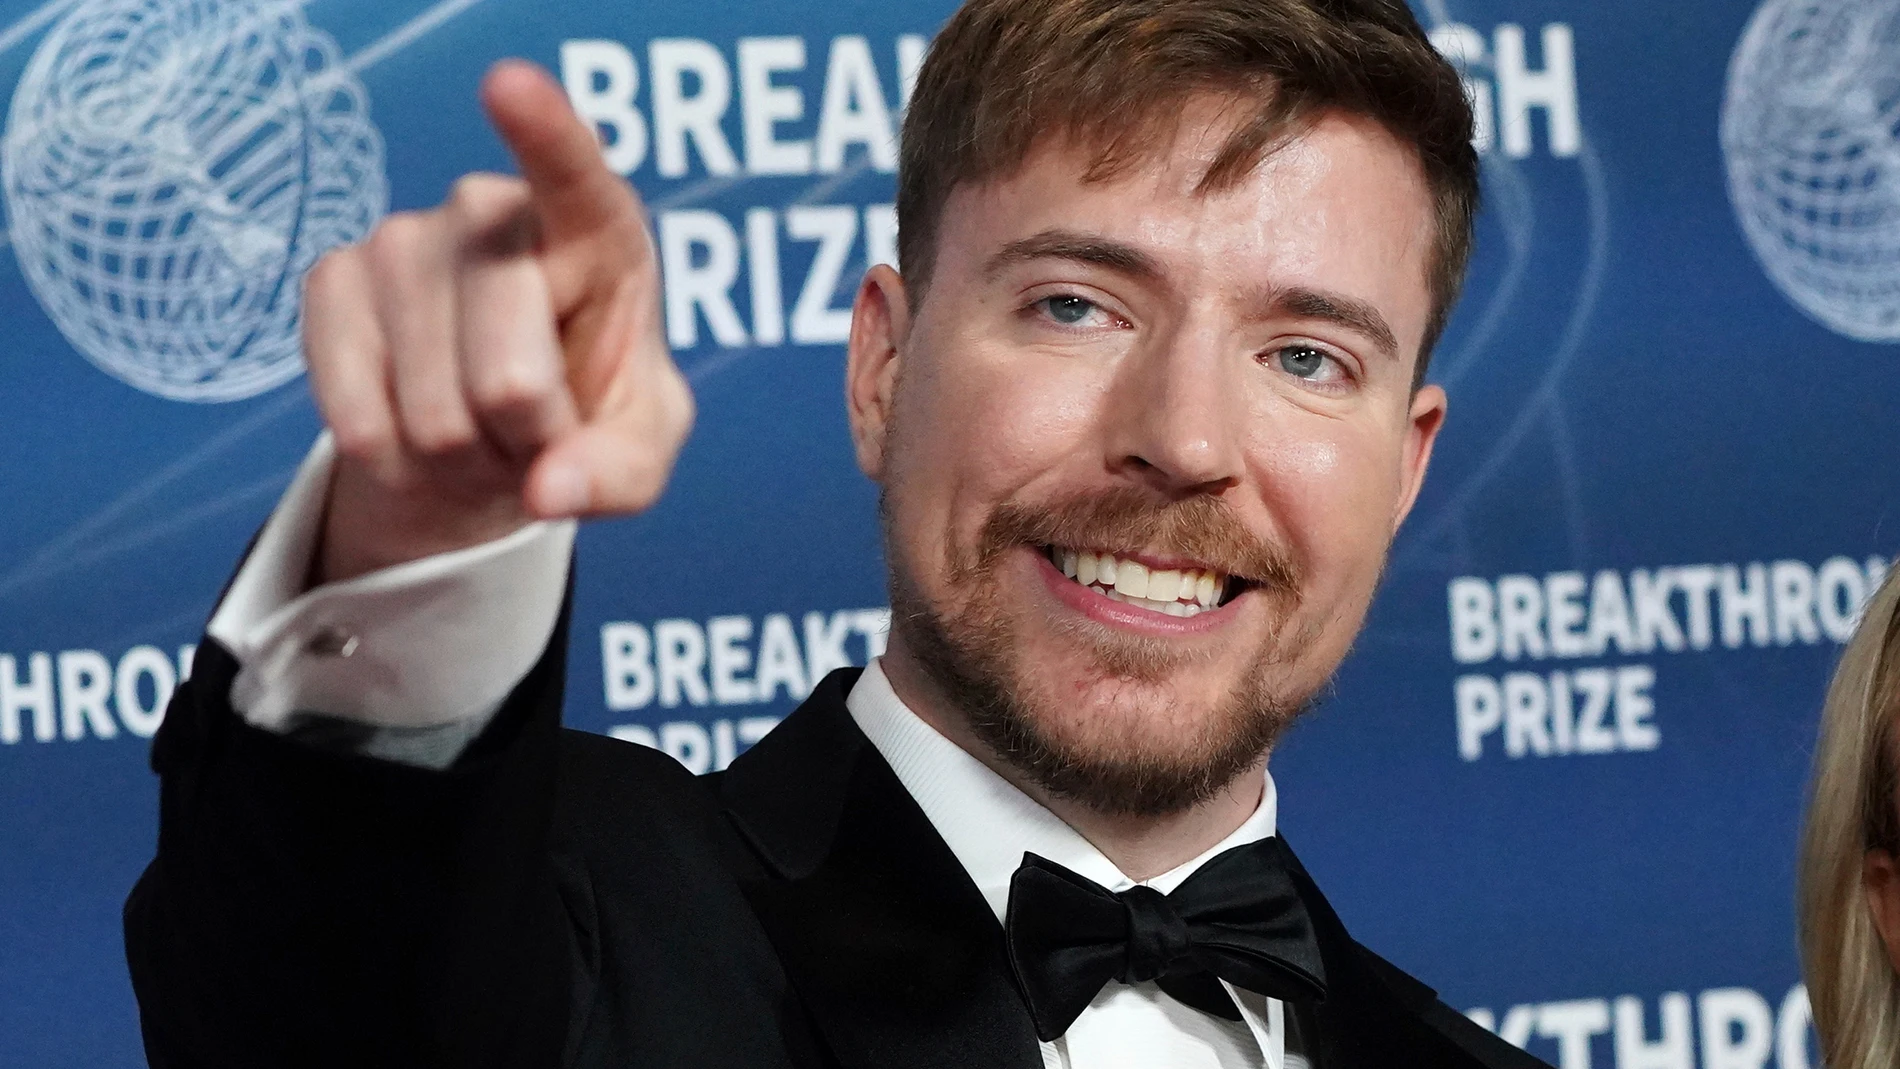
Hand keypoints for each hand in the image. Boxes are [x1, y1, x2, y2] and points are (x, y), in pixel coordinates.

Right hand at [303, 60, 691, 584]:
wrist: (496, 433)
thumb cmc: (589, 418)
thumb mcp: (638, 455)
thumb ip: (619, 474)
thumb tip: (550, 490)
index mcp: (595, 230)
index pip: (571, 174)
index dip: (542, 131)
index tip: (509, 86)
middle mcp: (491, 213)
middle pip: (508, 379)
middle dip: (529, 443)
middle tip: (538, 432)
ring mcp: (403, 239)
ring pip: (432, 416)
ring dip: (464, 459)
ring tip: (485, 429)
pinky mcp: (331, 281)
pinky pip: (358, 420)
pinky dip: (396, 460)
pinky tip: (418, 431)